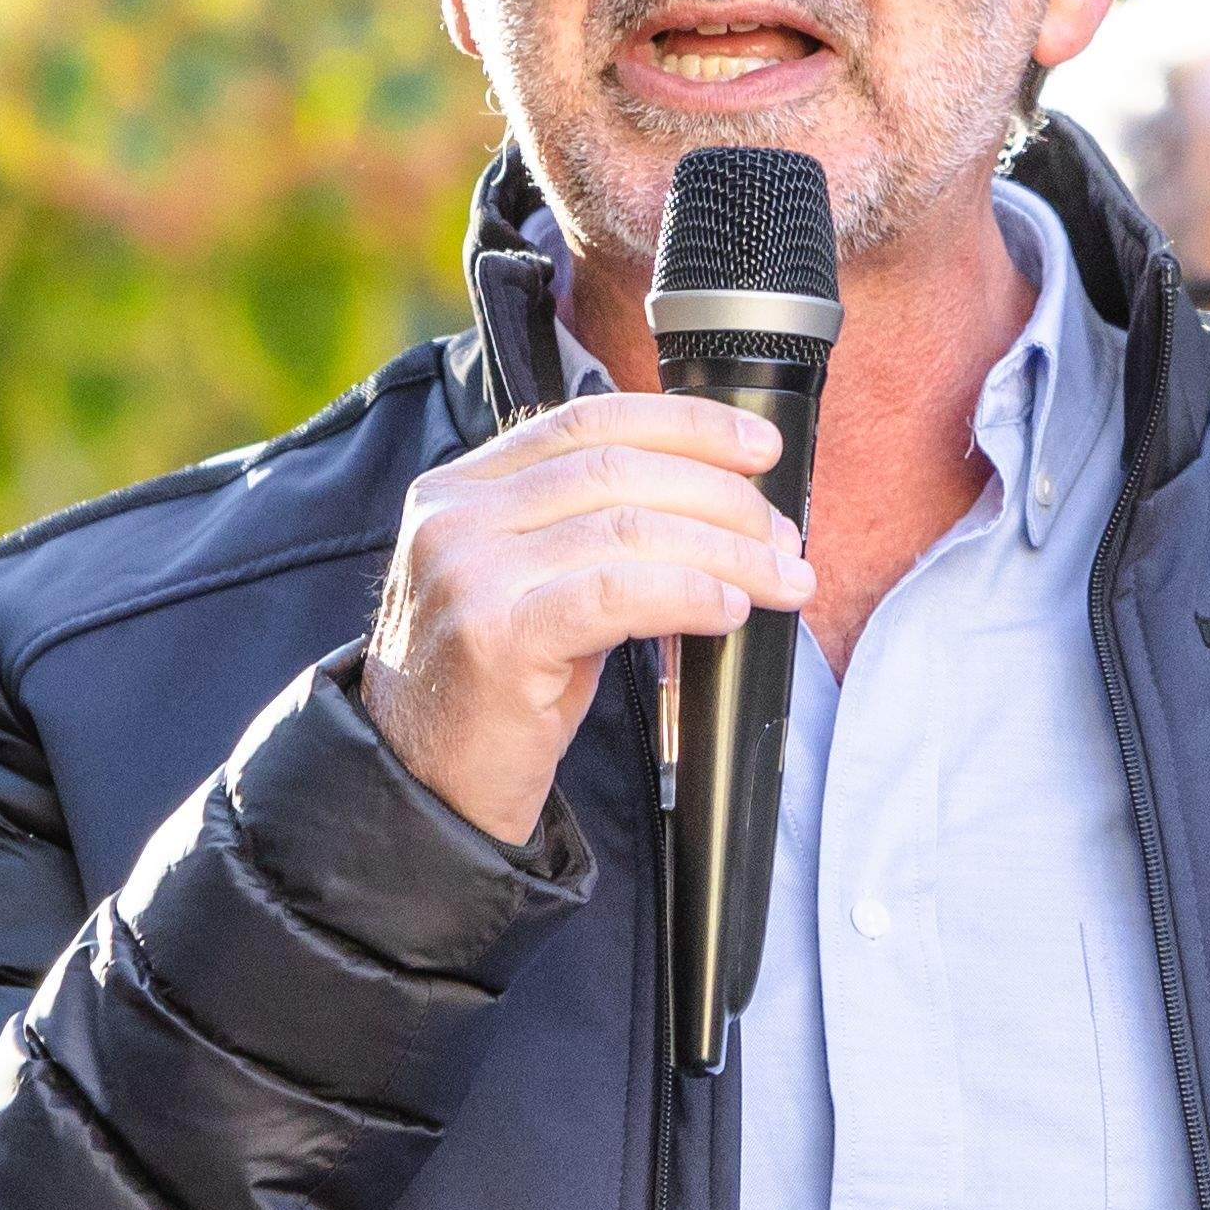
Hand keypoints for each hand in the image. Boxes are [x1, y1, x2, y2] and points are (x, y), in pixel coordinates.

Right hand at [357, 394, 806, 849]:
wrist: (425, 789)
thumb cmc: (495, 692)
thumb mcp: (530, 586)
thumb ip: (589, 530)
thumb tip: (719, 500)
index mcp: (460, 490)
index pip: (587, 421)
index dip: (686, 426)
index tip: (761, 449)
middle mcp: (455, 519)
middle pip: (617, 470)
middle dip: (722, 497)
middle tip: (784, 536)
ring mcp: (469, 575)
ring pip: (627, 529)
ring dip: (726, 551)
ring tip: (780, 579)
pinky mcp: (495, 638)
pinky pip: (617, 594)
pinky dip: (688, 593)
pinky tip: (727, 611)